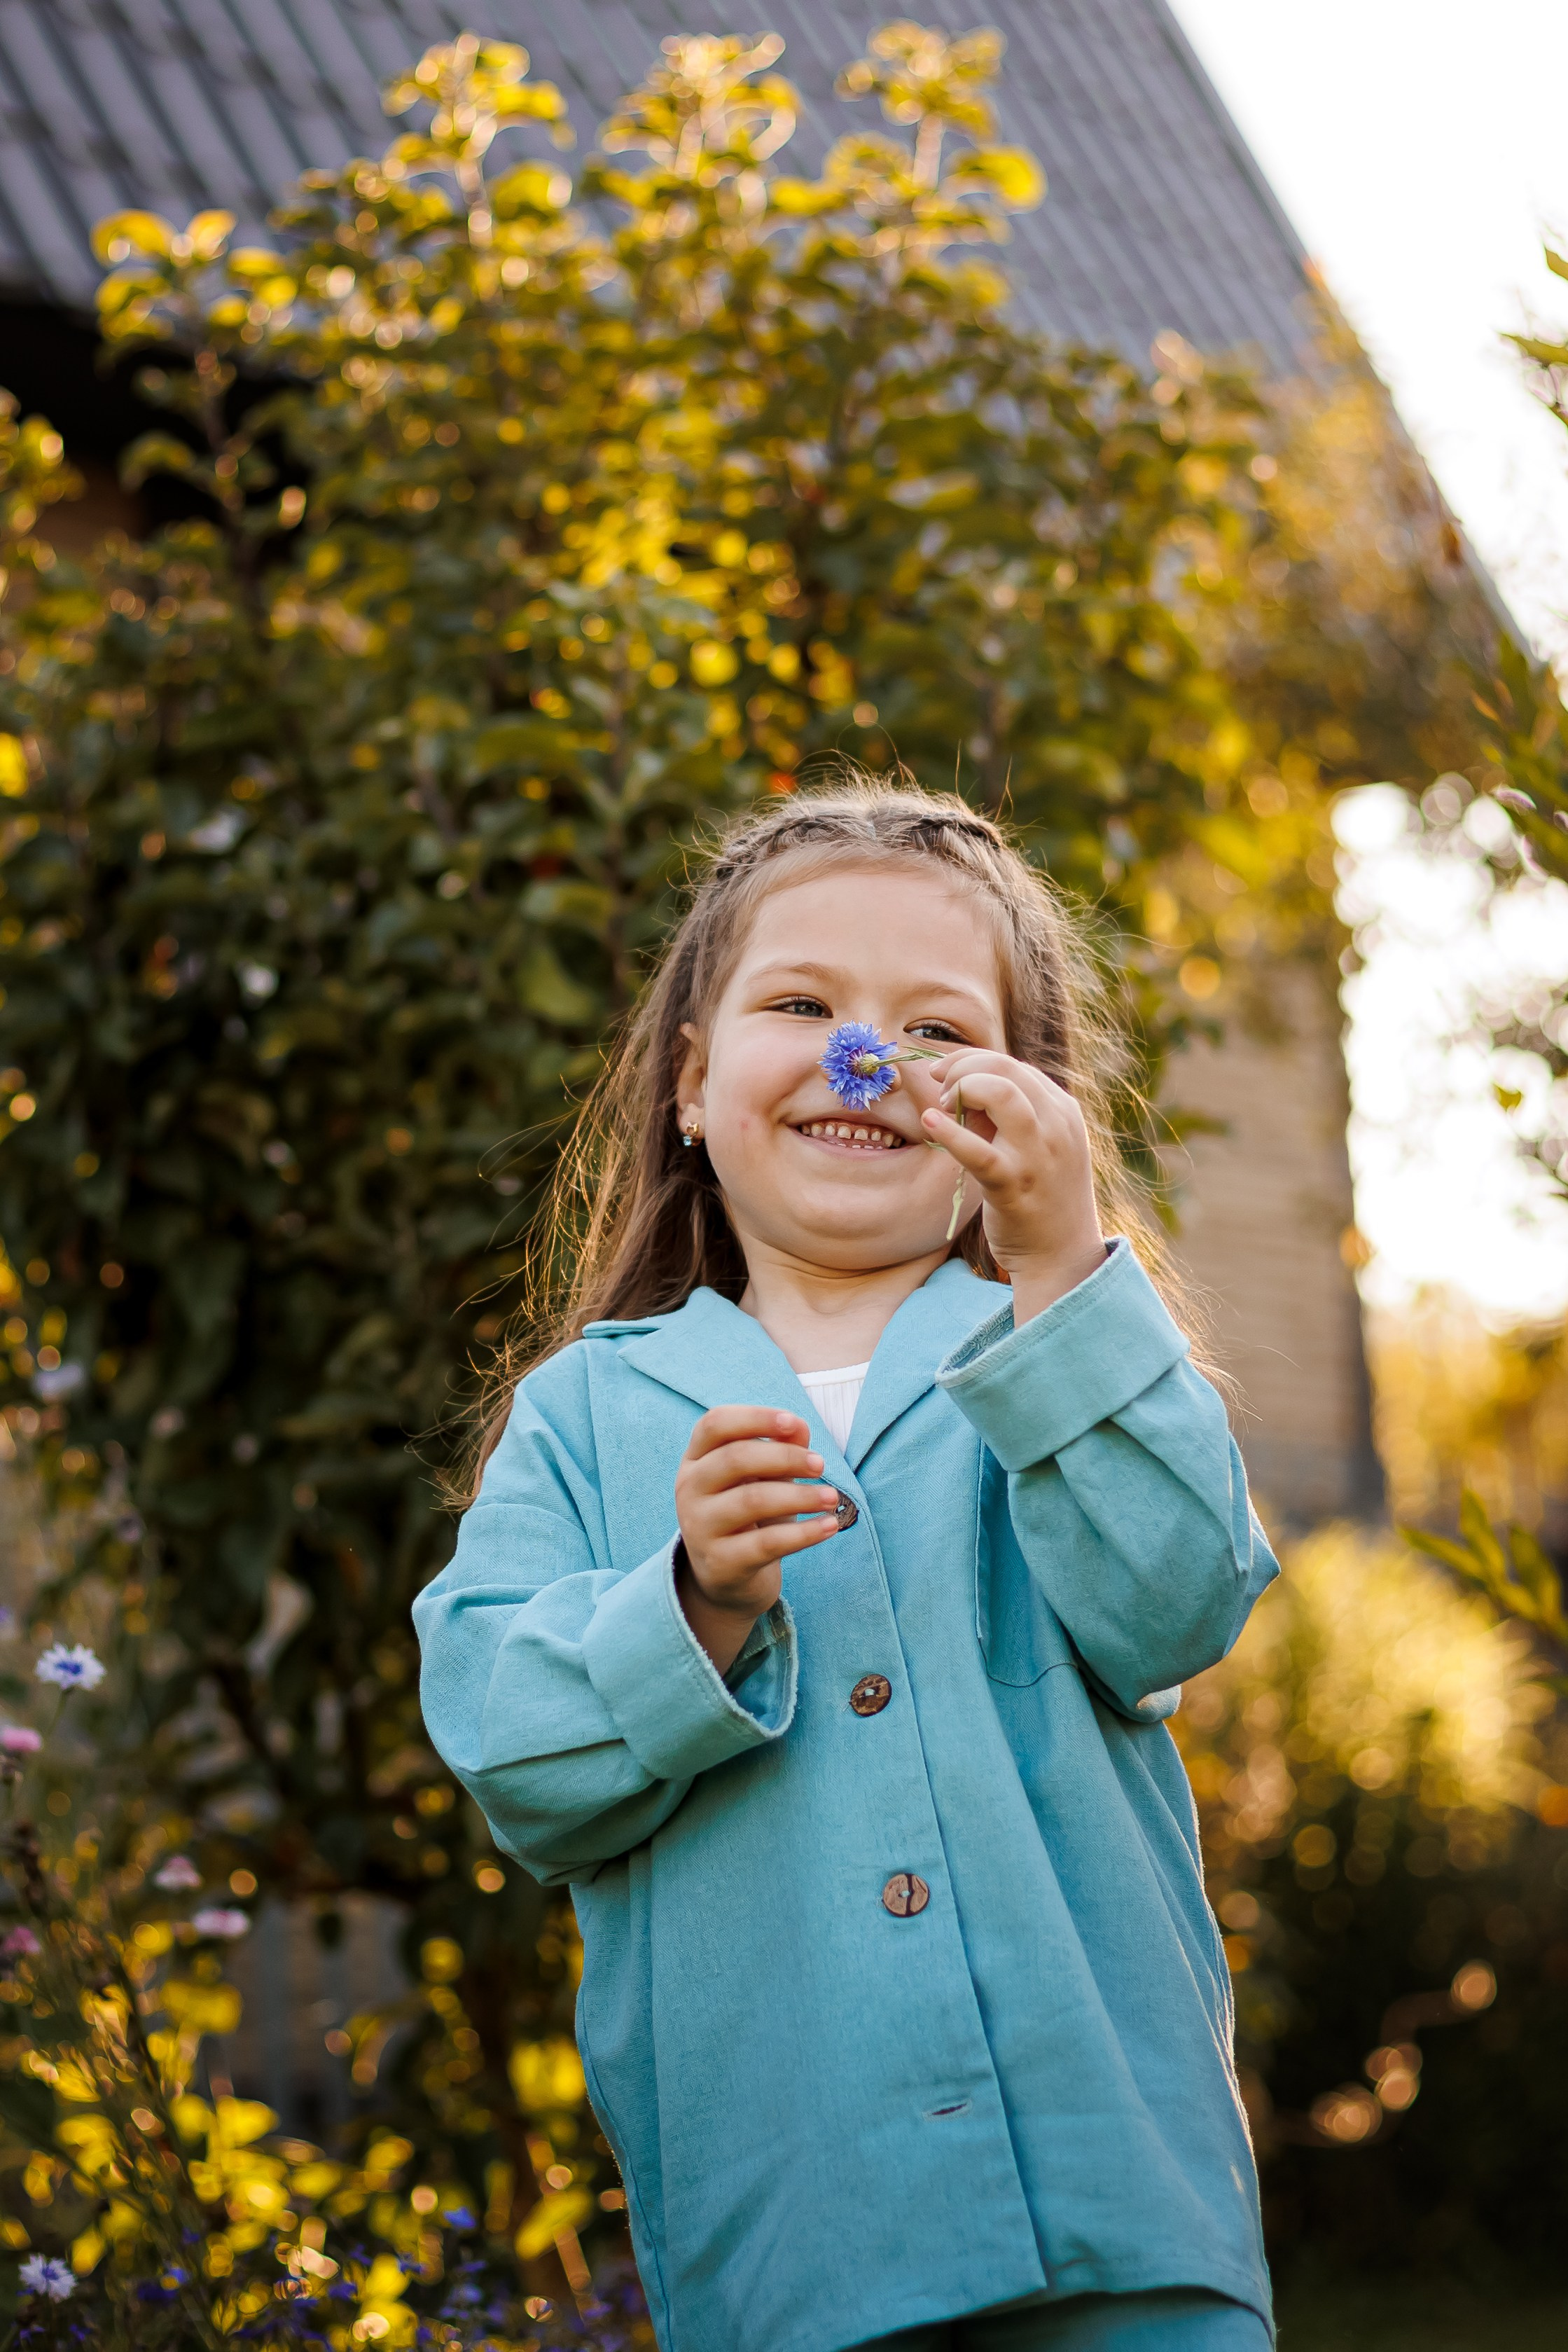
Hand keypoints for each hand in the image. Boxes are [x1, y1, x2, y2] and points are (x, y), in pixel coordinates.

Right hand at [674, 1406, 843, 1672]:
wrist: (728, 1575)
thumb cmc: (750, 1512)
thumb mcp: (764, 1476)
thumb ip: (780, 1446)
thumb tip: (799, 1427)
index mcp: (696, 1458)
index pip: (715, 1423)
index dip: (755, 1418)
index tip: (792, 1422)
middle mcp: (689, 1489)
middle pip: (735, 1458)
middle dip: (786, 1457)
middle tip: (820, 1465)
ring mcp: (699, 1527)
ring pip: (752, 1500)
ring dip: (801, 1496)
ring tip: (832, 1498)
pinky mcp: (720, 1562)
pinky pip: (767, 1543)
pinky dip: (804, 1533)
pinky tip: (830, 1526)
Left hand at [921, 1048, 1105, 1322]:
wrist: (1062, 1256)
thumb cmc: (1041, 1198)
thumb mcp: (1038, 1146)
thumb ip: (1009, 1116)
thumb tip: (962, 1088)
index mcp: (1063, 1111)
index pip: (1014, 1066)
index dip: (973, 1061)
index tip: (947, 1076)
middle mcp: (1056, 1126)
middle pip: (1005, 1068)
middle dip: (963, 1067)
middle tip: (942, 1088)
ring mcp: (1037, 1154)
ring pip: (999, 1093)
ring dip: (962, 1088)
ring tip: (945, 1108)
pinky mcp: (1013, 1184)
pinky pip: (977, 1149)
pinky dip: (949, 1132)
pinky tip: (930, 1122)